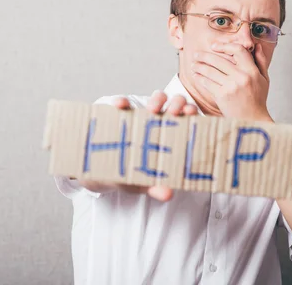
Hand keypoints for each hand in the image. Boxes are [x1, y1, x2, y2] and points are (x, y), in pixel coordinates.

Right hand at [78, 91, 197, 201]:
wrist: (100, 173)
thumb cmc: (129, 175)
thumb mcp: (142, 182)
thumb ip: (155, 186)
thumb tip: (167, 194)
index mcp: (173, 135)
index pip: (188, 120)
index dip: (192, 113)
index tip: (191, 115)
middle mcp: (162, 122)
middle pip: (176, 103)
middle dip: (178, 103)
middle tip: (174, 113)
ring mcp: (142, 115)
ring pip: (157, 98)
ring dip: (157, 100)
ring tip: (152, 110)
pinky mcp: (121, 113)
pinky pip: (123, 102)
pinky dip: (122, 102)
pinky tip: (120, 106)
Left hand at [191, 42, 271, 120]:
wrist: (253, 119)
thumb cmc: (258, 99)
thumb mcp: (264, 79)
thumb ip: (261, 61)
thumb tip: (257, 46)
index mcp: (252, 71)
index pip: (238, 50)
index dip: (225, 46)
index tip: (214, 46)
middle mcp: (241, 77)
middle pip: (219, 60)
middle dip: (204, 56)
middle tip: (196, 54)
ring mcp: (231, 86)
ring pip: (210, 71)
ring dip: (199, 66)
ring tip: (194, 65)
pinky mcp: (222, 96)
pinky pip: (207, 83)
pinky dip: (200, 78)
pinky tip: (196, 76)